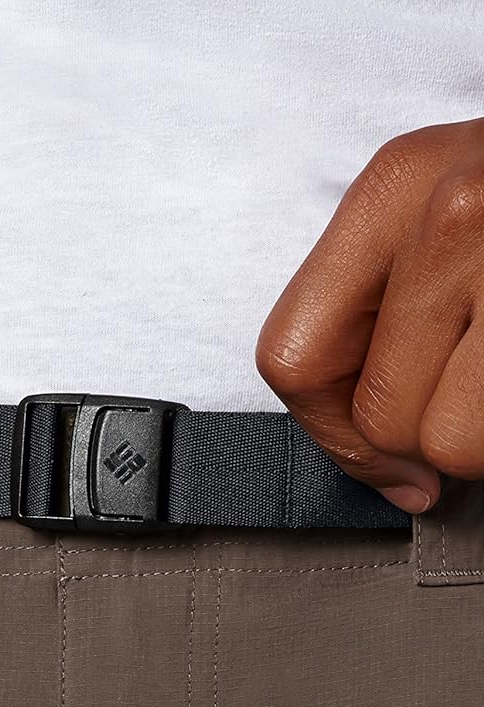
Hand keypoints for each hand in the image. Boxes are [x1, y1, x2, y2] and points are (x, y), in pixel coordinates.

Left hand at [256, 119, 483, 514]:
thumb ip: (387, 315)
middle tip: (481, 396)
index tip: (383, 459)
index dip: (335, 433)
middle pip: (382, 415)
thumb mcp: (446, 219)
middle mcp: (456, 213)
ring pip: (452, 442)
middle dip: (430, 436)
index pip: (295, 355)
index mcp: (397, 185)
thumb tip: (386, 467)